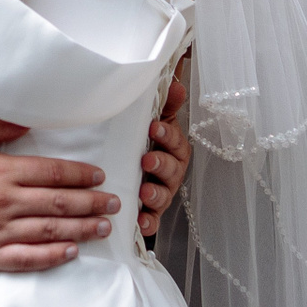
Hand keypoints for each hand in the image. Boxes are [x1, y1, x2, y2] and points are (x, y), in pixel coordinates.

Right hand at [0, 118, 119, 271]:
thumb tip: (26, 121)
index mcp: (1, 171)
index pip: (53, 173)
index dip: (81, 175)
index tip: (98, 176)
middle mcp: (4, 202)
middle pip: (60, 202)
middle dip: (91, 203)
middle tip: (112, 204)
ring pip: (50, 231)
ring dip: (81, 229)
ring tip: (102, 227)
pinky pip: (27, 258)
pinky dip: (52, 256)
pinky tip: (70, 252)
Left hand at [138, 77, 191, 236]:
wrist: (131, 174)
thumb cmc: (145, 143)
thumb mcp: (154, 122)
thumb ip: (165, 104)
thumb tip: (176, 83)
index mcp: (172, 147)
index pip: (174, 139)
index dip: (166, 134)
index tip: (153, 127)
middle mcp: (171, 171)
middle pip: (172, 169)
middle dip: (161, 164)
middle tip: (147, 160)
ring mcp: (162, 193)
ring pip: (164, 195)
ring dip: (155, 194)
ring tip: (144, 192)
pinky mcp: (151, 214)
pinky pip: (153, 221)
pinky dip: (148, 223)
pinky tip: (140, 222)